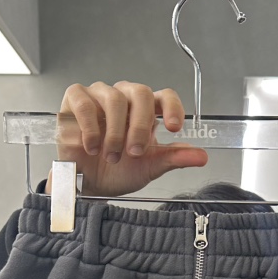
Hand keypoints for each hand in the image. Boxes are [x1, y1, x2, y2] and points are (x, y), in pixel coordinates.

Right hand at [45, 81, 208, 197]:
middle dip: (140, 125)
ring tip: (111, 156)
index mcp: (146, 110)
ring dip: (115, 132)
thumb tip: (201, 157)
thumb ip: (174, 158)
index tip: (174, 127)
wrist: (90, 185)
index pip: (164, 96)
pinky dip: (90, 126)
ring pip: (114, 98)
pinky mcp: (76, 100)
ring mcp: (100, 96)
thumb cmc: (118, 172)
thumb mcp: (150, 167)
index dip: (172, 107)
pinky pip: (84, 102)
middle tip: (135, 152)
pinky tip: (92, 146)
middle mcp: (125, 97)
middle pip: (141, 93)